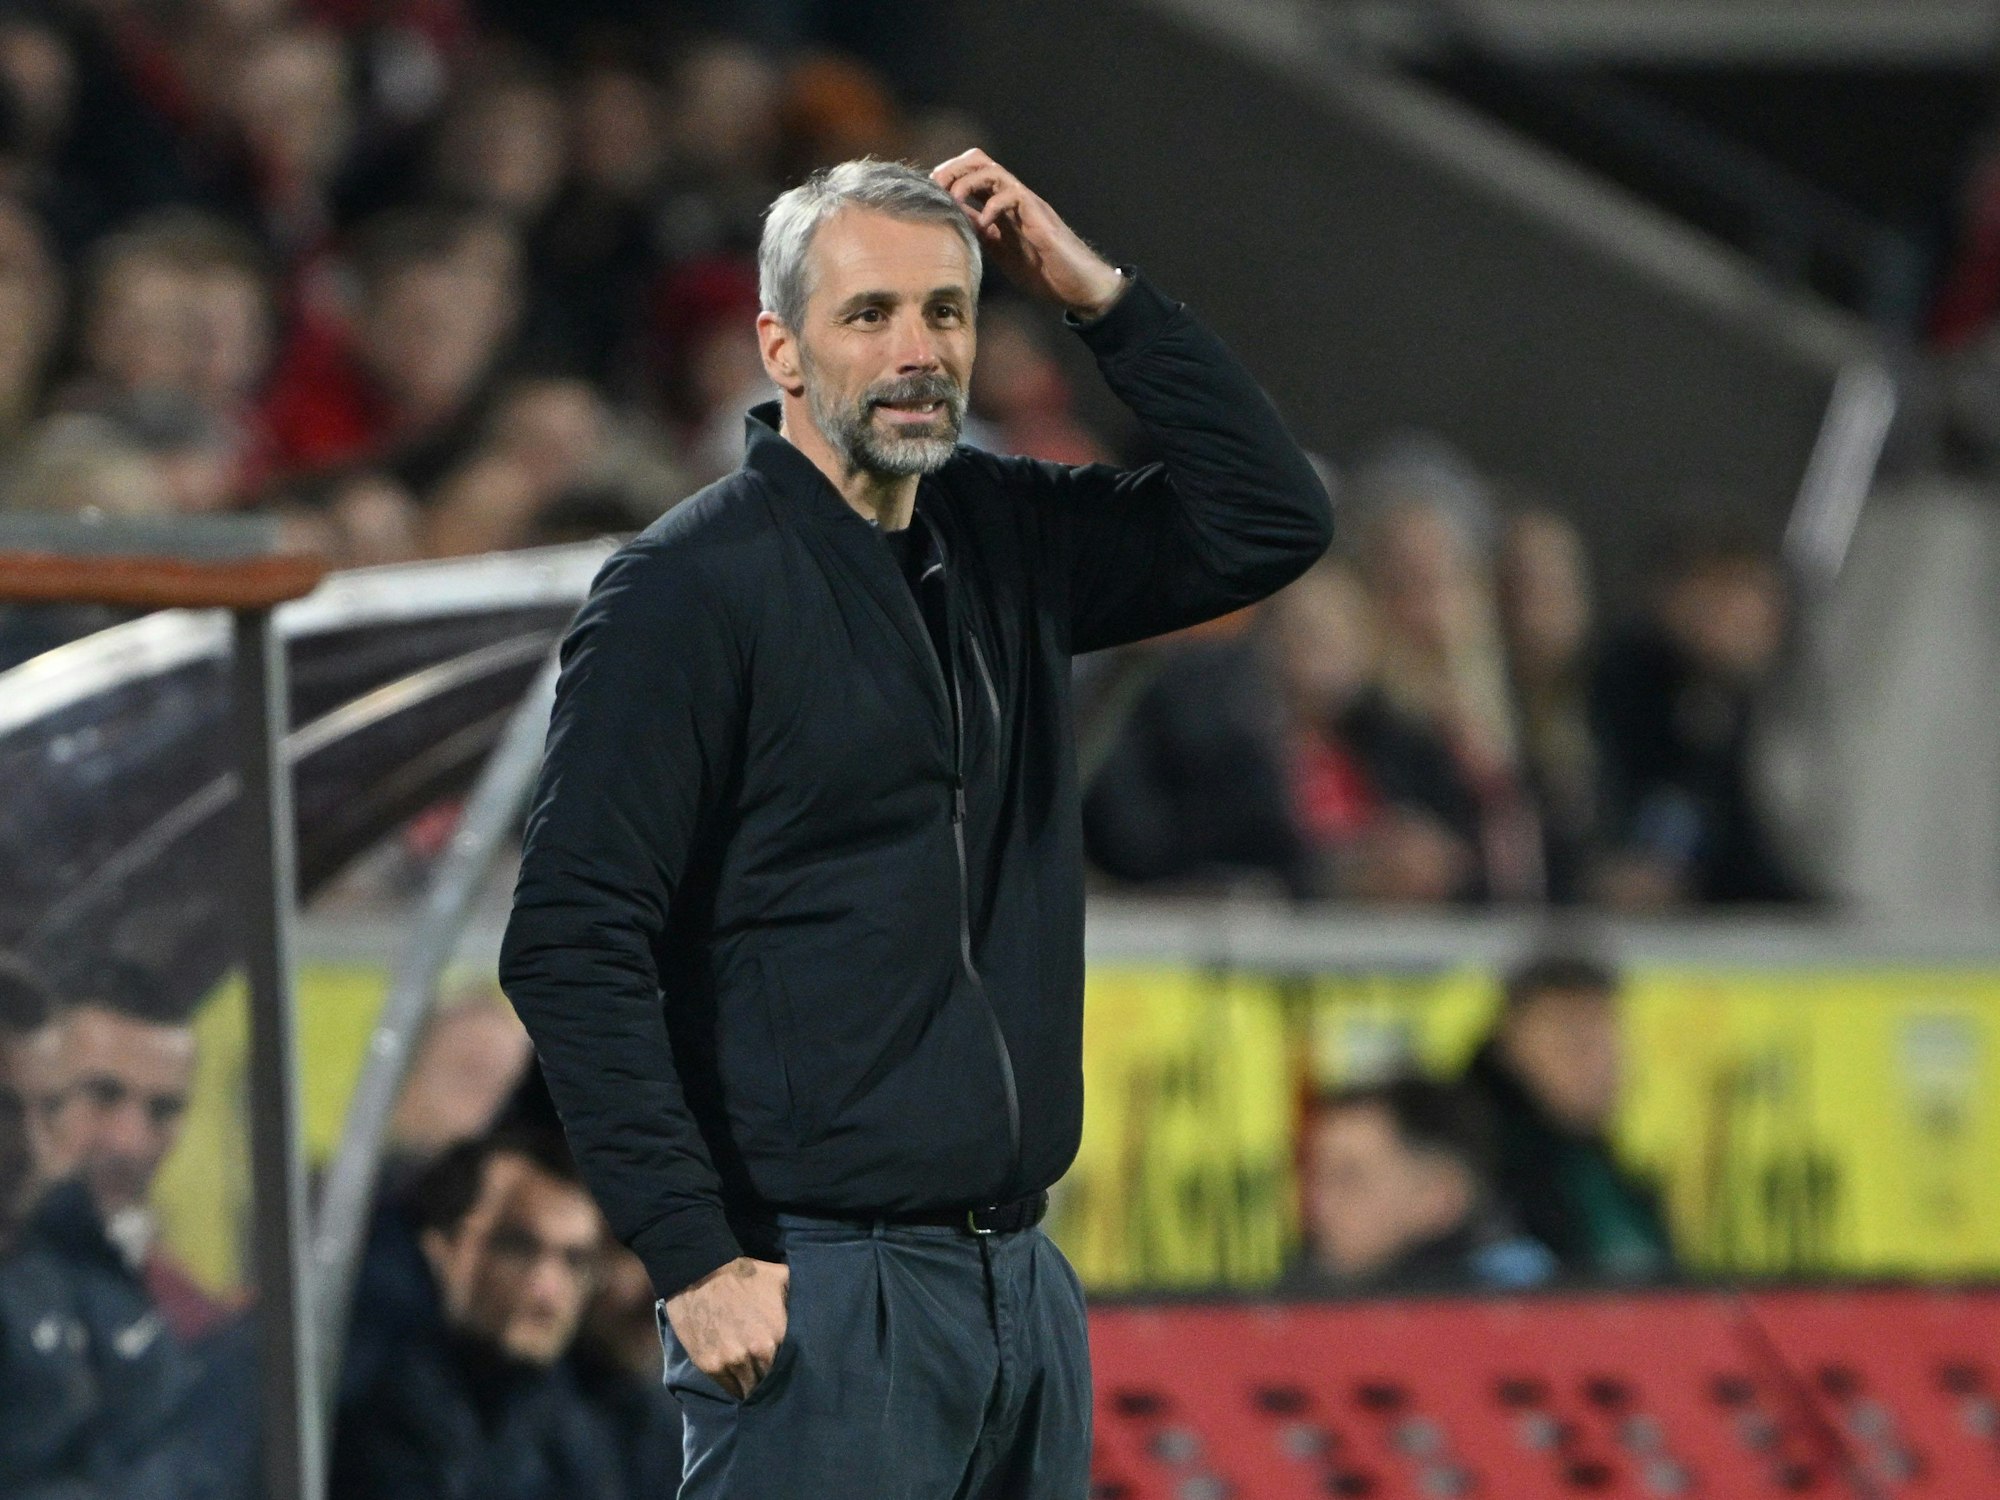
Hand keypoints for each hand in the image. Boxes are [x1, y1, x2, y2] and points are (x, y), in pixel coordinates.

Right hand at [664, 1256, 789, 1399]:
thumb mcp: (780, 1278)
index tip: (789, 1372)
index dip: (789, 1371)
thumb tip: (816, 1308)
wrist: (700, 1273)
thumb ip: (798, 1297)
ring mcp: (732, 1361)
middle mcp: (757, 1352)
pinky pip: (728, 1388)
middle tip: (771, 1379)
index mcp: (778, 1334)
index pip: (790, 1367)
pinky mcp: (710, 1366)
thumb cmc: (742, 1275)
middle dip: (771, 1380)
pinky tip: (738, 1381)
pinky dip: (734, 1386)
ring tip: (755, 1383)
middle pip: (770, 1381)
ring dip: (752, 1387)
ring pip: (749, 1389)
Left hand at [931, 149, 1126, 319]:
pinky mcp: (1039, 216)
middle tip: (935, 190)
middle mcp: (1013, 198)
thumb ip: (981, 233)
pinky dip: (992, 207)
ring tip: (955, 202)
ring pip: (993, 170)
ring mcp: (1027, 205)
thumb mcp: (1001, 252)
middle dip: (951, 170)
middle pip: (978, 160)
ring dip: (967, 182)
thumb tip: (954, 221)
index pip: (969, 174)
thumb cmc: (1045, 272)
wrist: (1080, 287)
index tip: (928, 195)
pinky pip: (1012, 195)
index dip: (946, 178)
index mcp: (1001, 207)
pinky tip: (985, 227)